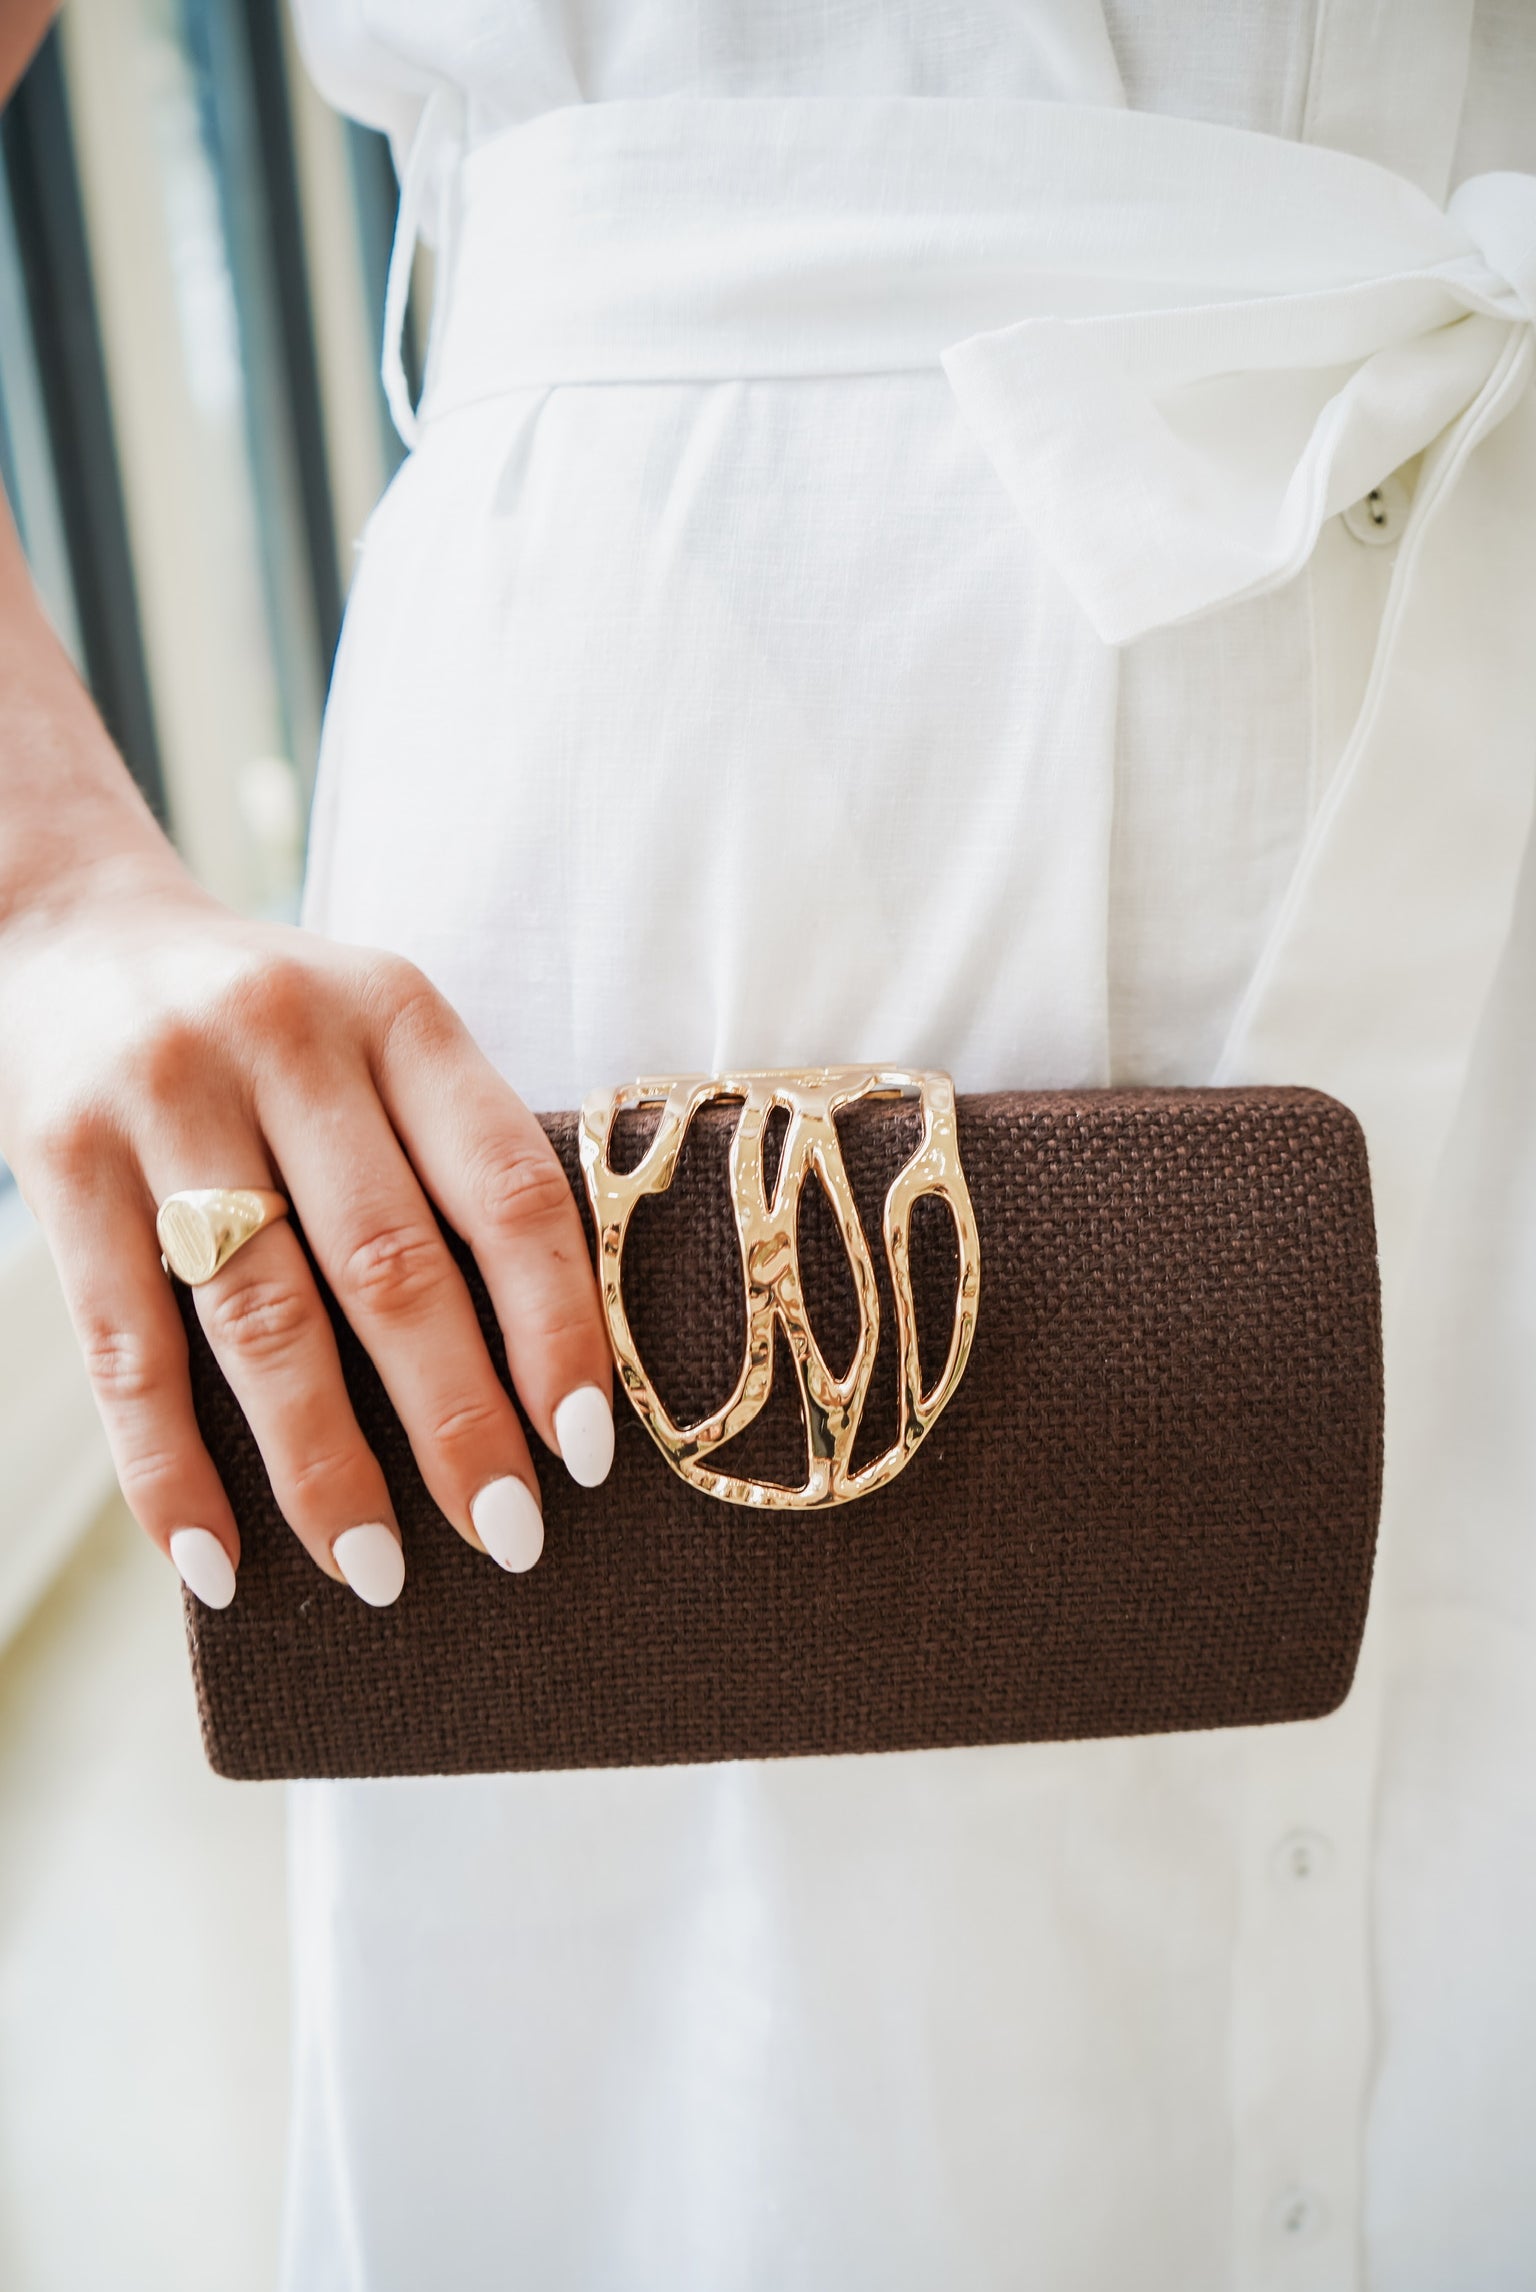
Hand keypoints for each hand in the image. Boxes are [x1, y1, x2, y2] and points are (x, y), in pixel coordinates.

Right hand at [0, 864, 614, 1608]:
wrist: (73, 932)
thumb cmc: (277, 1028)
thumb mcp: (379, 1038)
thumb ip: (448, 1158)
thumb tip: (539, 1379)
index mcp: (399, 1012)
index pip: (506, 1187)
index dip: (556, 1326)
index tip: (588, 1447)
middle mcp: (287, 1042)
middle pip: (389, 1265)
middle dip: (456, 1421)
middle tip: (507, 1537)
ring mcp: (165, 1098)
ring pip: (259, 1318)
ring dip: (322, 1465)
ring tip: (375, 1568)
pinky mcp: (62, 1159)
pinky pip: (126, 1345)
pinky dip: (170, 1468)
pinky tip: (218, 1557)